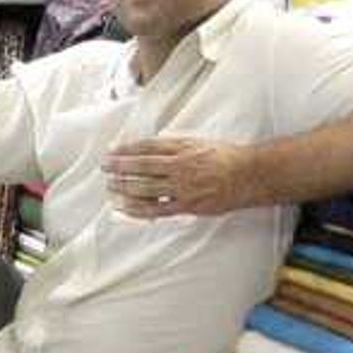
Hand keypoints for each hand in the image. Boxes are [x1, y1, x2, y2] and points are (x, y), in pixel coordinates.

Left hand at [103, 137, 251, 220]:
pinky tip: (124, 207)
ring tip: (110, 187)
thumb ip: (174, 145)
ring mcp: (183, 187)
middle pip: (142, 166)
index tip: (112, 151)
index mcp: (183, 148)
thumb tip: (149, 149)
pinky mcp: (187, 205)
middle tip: (104, 167)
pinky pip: (156, 209)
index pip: (147, 147)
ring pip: (146, 188)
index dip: (127, 149)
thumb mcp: (198, 143)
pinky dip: (137, 209)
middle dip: (120, 167)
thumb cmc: (225, 157)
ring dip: (124, 187)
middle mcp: (180, 166)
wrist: (248, 175)